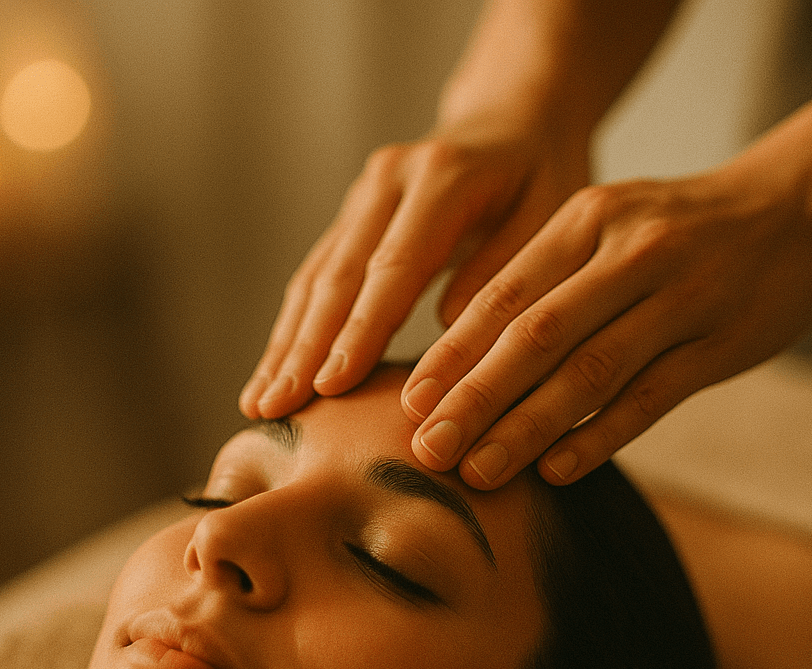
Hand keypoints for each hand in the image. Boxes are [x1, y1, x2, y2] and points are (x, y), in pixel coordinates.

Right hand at [239, 123, 587, 419]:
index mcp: (441, 177)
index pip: (393, 266)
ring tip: (260, 402)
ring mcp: (362, 198)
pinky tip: (274, 372)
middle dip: (303, 348)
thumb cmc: (541, 173)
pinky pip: (315, 278)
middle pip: (337, 275)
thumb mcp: (551, 211)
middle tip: (275, 407)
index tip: (329, 386)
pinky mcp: (351, 220)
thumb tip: (449, 328)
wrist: (512, 118)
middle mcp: (387, 181)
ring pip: (313, 279)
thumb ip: (505, 268)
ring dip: (284, 344)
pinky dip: (293, 329)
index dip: (359, 330)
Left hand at [401, 158, 811, 487]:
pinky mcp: (722, 343)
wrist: (793, 211)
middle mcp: (629, 253)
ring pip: (590, 372)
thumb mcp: (603, 229)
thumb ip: (543, 283)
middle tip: (427, 450)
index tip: (408, 403)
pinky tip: (557, 471)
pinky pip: (651, 397)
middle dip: (475, 398)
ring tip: (479, 472)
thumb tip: (460, 358)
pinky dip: (601, 437)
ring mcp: (681, 297)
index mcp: (586, 221)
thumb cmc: (673, 233)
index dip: (452, 354)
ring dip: (528, 427)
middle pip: (537, 337)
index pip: (505, 296)